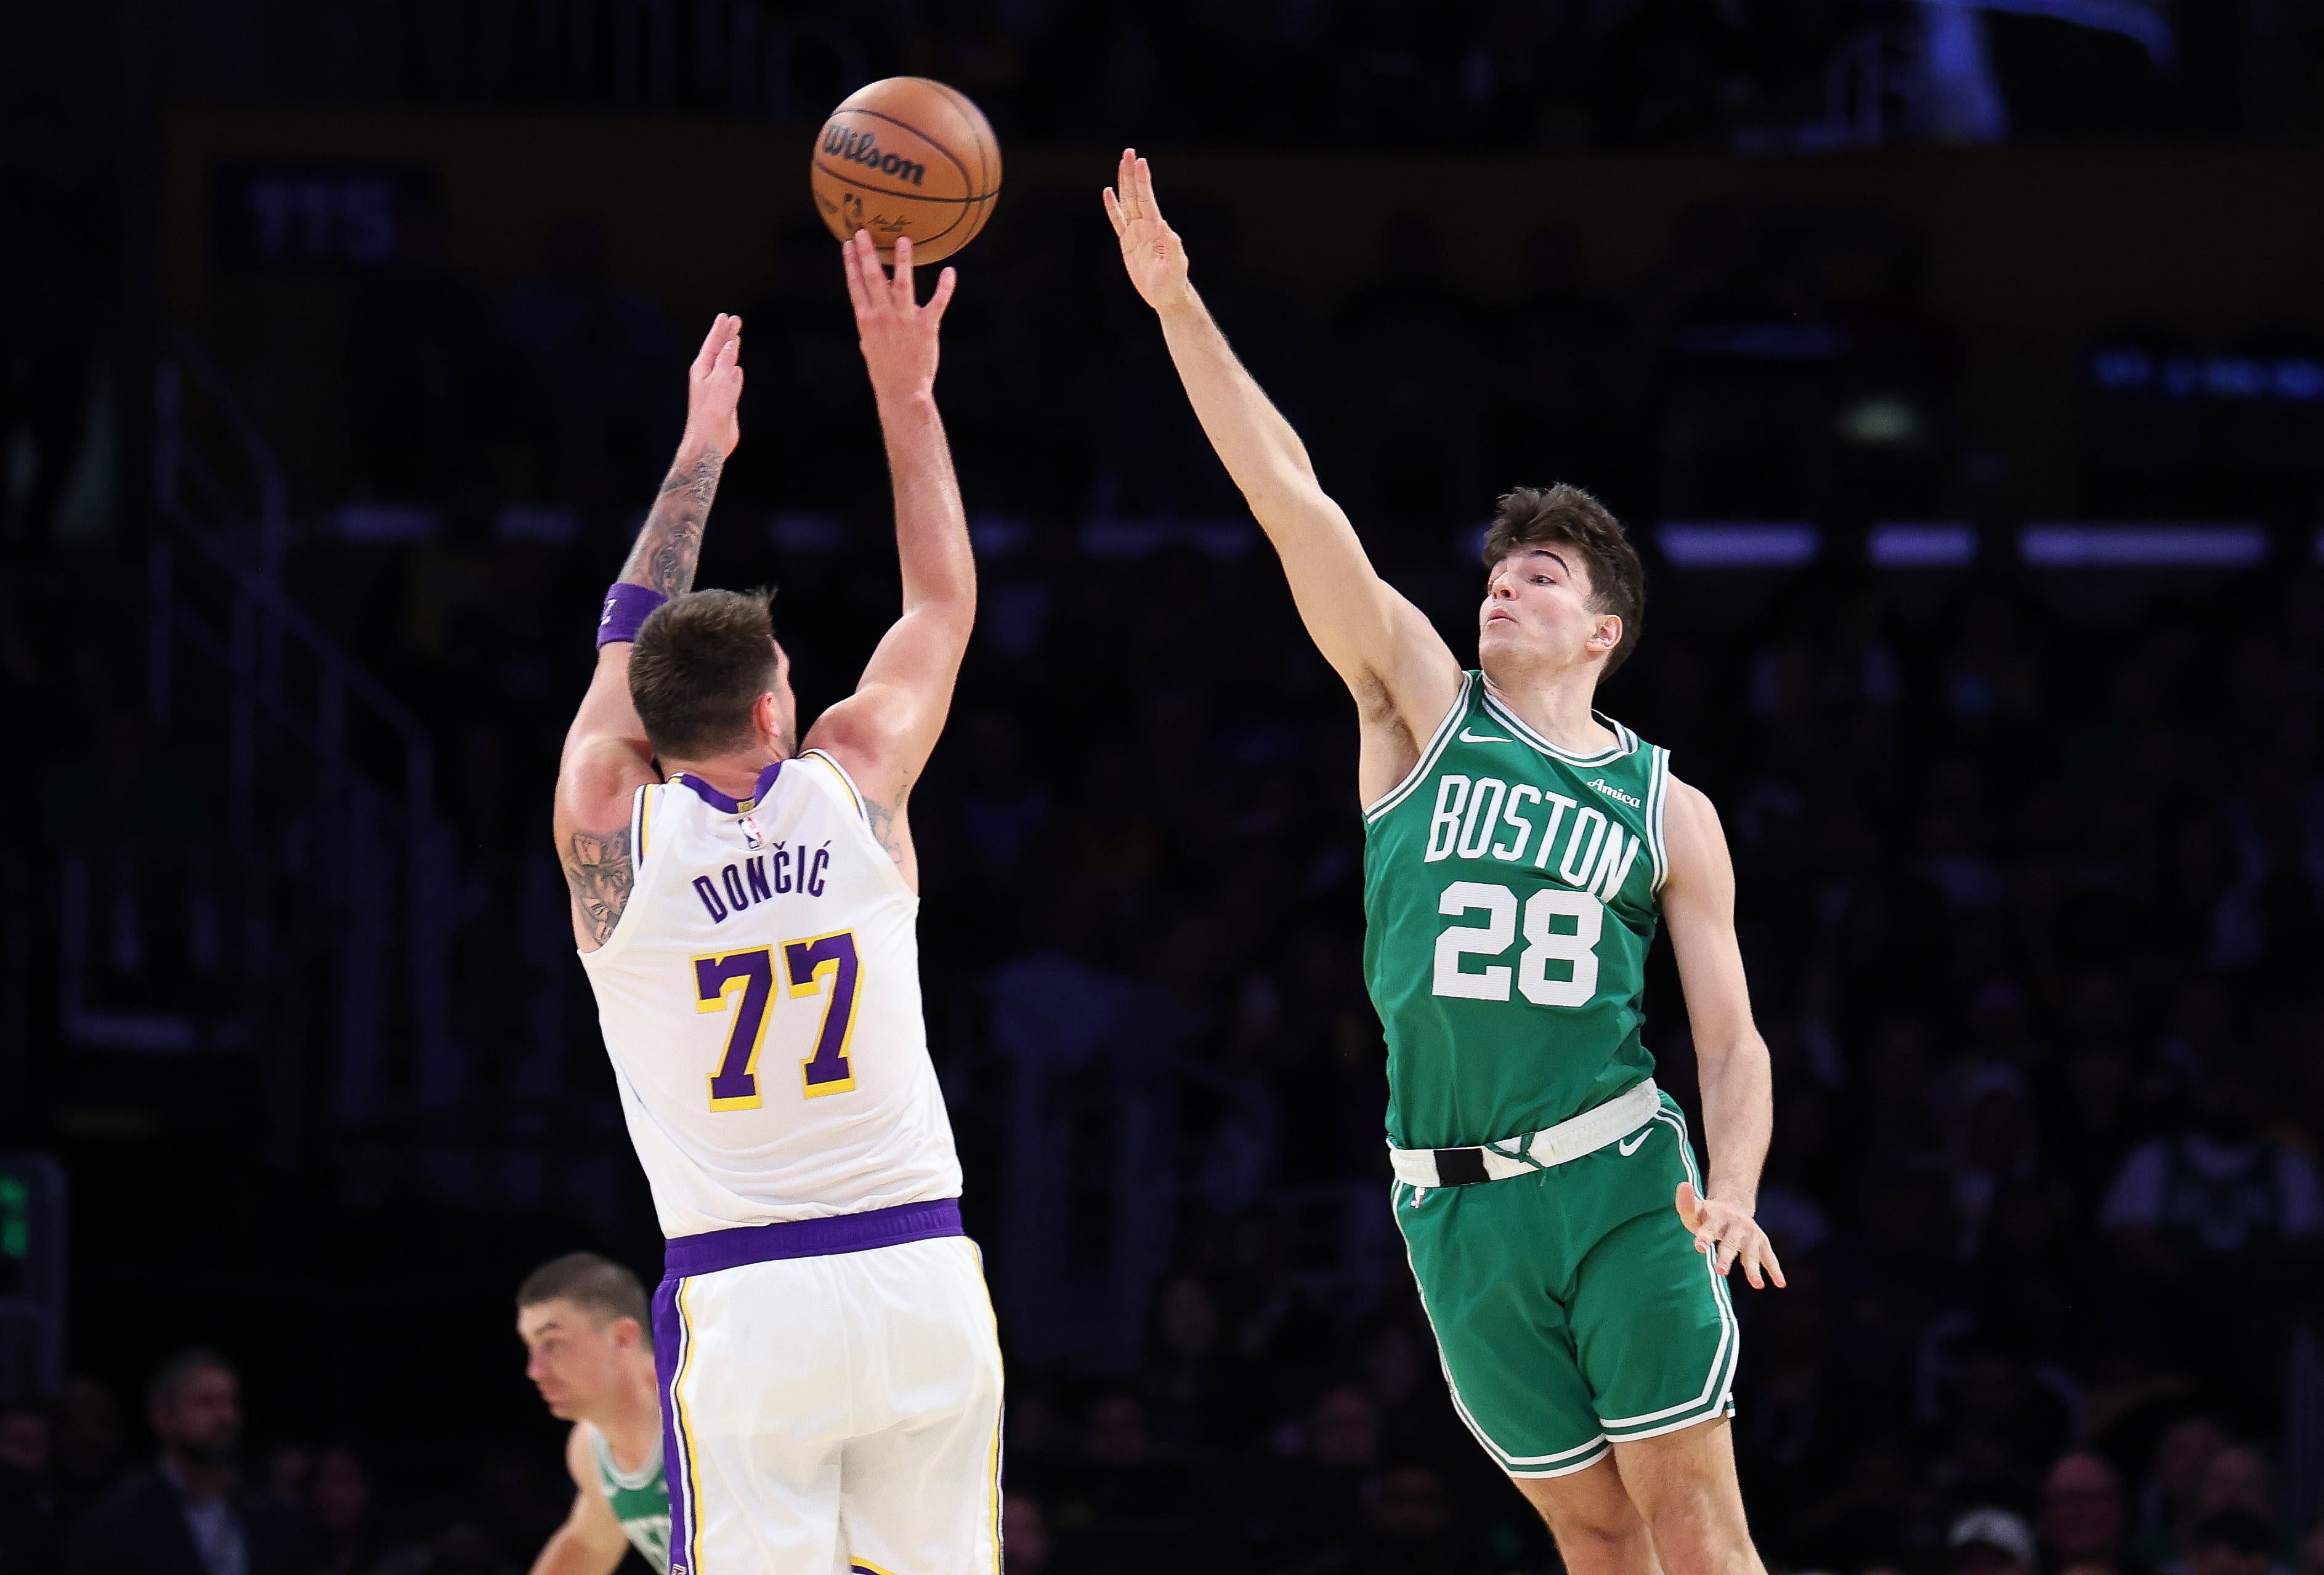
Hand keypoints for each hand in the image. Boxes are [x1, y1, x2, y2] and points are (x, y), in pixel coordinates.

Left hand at [683, 313, 743, 458]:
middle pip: (720, 351)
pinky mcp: (725, 401)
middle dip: (727, 336)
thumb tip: (730, 344)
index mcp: (702, 369)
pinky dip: (736, 374)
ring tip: (736, 340)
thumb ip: (726, 360)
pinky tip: (738, 369)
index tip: (726, 317)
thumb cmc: (710, 411)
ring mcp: (717, 388)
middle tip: (735, 321)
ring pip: (727, 364)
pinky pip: (732, 382)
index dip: (720, 329)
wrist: (710, 439)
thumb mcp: (720, 380)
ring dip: (732, 352)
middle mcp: (708, 376)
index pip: (713, 343)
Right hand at [843, 230, 954, 403]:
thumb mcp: (870, 343)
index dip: (851, 263)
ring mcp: (905, 320)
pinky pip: (937, 302)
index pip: (856, 285)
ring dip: (903, 260)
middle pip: (874, 278)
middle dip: (868, 253)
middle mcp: (883, 316)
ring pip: (903, 284)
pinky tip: (949, 271)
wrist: (902, 392)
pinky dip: (945, 287)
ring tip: (904, 240)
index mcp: (866, 320)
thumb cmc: (885, 370)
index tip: (847, 244)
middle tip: (864, 232)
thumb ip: (872, 320)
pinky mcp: (926, 327)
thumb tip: (877, 299)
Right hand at [1103, 148, 1192, 312]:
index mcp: (1156, 228)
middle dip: (1132, 174)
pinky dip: (1112, 207)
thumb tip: (1164, 226)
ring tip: (1121, 163)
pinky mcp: (1127, 243)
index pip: (1147, 199)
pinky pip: (1117, 221)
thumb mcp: (1176, 265)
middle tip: (1129, 152)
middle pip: (1136, 195)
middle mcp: (1145, 226)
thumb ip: (1172, 246)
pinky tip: (1108, 192)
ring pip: (1127, 203)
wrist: (1166, 295)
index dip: (1143, 181)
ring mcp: (1135, 233)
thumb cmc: (1174, 281)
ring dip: (1124, 183)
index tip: (1140, 162)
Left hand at [1675, 1182, 1786, 1289]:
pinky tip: (1780, 1283)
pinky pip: (1769, 1257)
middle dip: (1726, 1256)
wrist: (1733, 1204)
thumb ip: (1686, 1204)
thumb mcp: (1695, 1210)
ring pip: (1751, 1252)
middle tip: (1720, 1271)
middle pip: (1730, 1243)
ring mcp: (1749, 1233)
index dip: (1704, 1237)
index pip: (1709, 1228)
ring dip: (1753, 1268)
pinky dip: (1775, 1269)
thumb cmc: (1708, 1215)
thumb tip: (1683, 1185)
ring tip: (1757, 1285)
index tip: (1698, 1247)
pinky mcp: (1761, 1242)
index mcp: (1716, 1217)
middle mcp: (1735, 1225)